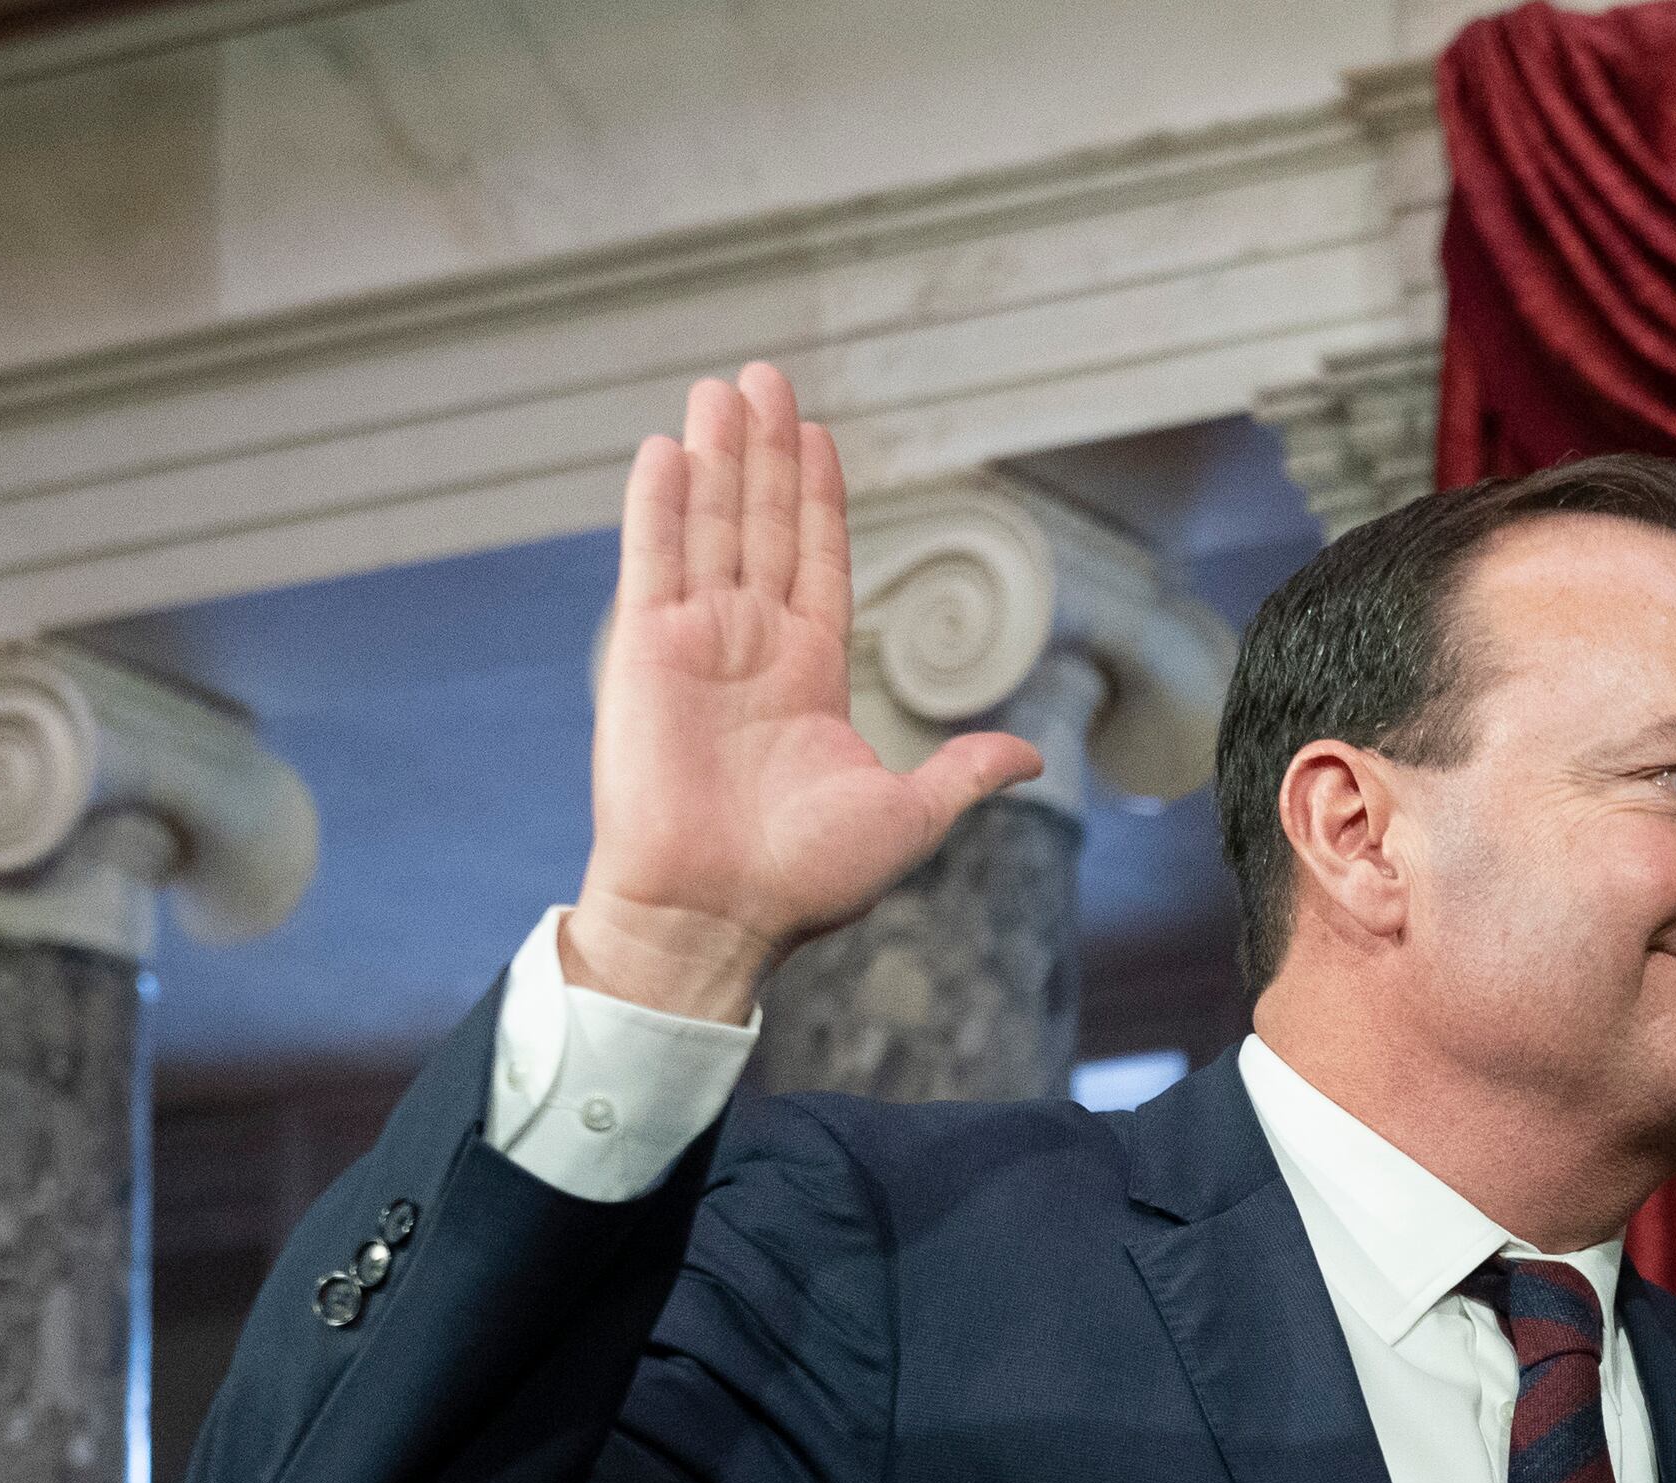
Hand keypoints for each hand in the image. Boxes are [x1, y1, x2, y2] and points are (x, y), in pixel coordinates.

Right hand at [569, 362, 1046, 1019]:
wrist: (720, 913)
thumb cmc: (807, 880)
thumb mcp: (909, 818)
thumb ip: (962, 773)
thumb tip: (1030, 757)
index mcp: (811, 674)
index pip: (818, 563)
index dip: (817, 499)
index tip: (818, 436)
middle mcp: (751, 647)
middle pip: (761, 526)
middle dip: (765, 452)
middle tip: (765, 376)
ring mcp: (695, 644)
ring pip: (710, 527)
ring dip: (715, 457)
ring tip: (723, 386)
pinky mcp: (644, 652)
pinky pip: (654, 561)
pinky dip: (659, 505)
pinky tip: (668, 448)